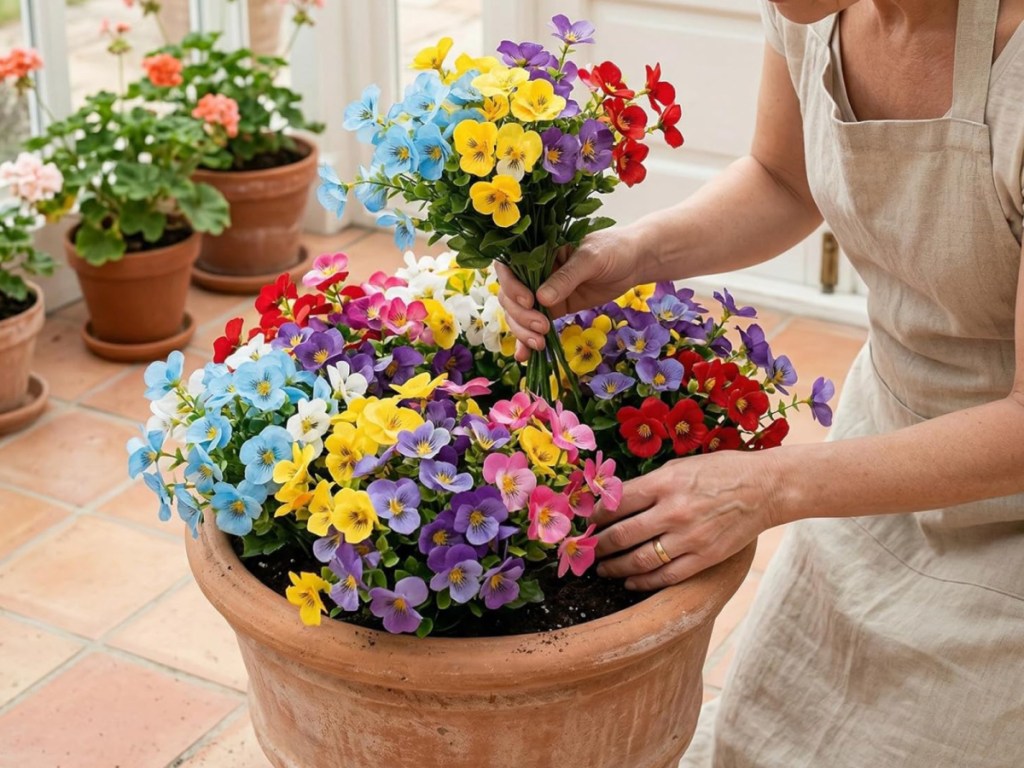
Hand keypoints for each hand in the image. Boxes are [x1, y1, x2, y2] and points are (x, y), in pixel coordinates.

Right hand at [496, 226, 643, 361]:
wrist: (633, 262)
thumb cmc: (612, 249)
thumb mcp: (590, 258)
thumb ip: (567, 277)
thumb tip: (542, 300)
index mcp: (537, 250)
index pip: (508, 267)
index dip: (511, 286)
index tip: (529, 302)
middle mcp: (534, 272)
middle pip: (510, 297)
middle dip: (521, 316)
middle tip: (542, 327)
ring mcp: (542, 292)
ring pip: (519, 314)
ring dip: (523, 331)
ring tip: (540, 344)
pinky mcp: (554, 308)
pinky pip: (534, 325)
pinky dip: (527, 341)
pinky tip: (524, 356)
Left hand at [591, 450, 779, 589]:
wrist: (766, 488)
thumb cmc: (721, 471)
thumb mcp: (681, 466)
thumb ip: (649, 483)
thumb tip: (614, 499)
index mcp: (665, 483)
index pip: (616, 504)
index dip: (596, 517)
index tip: (588, 523)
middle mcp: (673, 511)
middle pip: (622, 535)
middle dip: (599, 546)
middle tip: (588, 550)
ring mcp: (689, 538)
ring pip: (639, 561)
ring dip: (615, 567)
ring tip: (604, 569)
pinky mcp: (705, 558)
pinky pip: (666, 577)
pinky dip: (643, 582)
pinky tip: (631, 581)